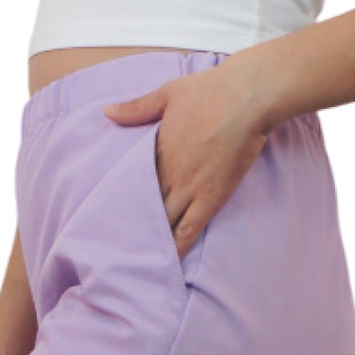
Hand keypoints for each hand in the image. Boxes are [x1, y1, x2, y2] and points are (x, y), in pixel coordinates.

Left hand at [103, 59, 276, 254]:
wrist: (248, 95)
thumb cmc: (210, 90)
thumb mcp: (167, 93)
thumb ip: (136, 108)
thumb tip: (107, 111)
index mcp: (156, 151)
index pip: (132, 184)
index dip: (121, 202)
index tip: (107, 217)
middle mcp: (169, 175)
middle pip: (144, 208)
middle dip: (132, 228)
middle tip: (116, 249)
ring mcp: (190, 189)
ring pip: (164, 224)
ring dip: (152, 242)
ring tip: (137, 263)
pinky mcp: (211, 198)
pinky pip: (190, 230)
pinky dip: (178, 248)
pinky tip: (169, 263)